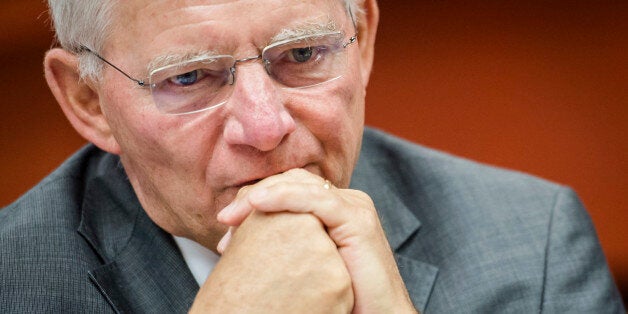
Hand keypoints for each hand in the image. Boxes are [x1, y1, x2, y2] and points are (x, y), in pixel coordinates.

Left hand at [217, 169, 415, 312]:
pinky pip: (315, 199)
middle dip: (253, 197)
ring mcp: (354, 207)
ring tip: (231, 215)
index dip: (254, 201)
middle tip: (224, 220)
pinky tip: (257, 204)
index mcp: (332, 209)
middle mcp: (345, 202)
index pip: (288, 188)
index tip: (227, 231)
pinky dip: (283, 197)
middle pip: (291, 181)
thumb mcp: (305, 264)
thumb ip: (285, 244)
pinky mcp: (357, 220)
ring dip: (261, 196)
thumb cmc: (342, 300)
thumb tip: (239, 243)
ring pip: (300, 185)